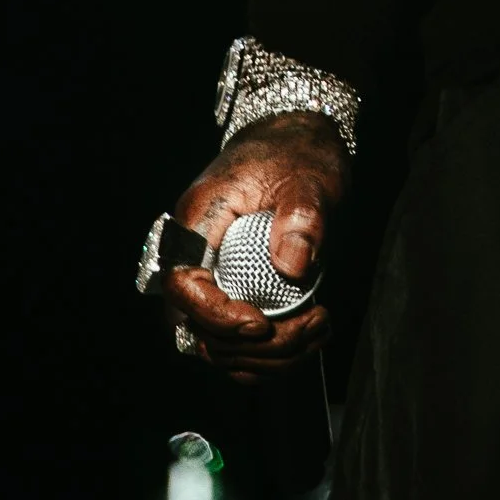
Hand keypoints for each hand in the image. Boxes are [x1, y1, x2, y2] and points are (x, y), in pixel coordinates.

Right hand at [161, 112, 348, 384]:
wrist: (296, 142)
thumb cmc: (296, 154)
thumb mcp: (308, 177)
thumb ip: (302, 216)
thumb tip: (292, 267)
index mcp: (199, 221)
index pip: (182, 284)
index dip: (214, 315)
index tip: (261, 323)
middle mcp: (195, 256)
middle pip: (197, 329)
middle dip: (254, 345)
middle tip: (311, 325)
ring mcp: (211, 280)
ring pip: (217, 347)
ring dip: (267, 357)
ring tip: (318, 330)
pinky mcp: (231, 294)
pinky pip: (236, 344)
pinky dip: (269, 355)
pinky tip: (309, 336)